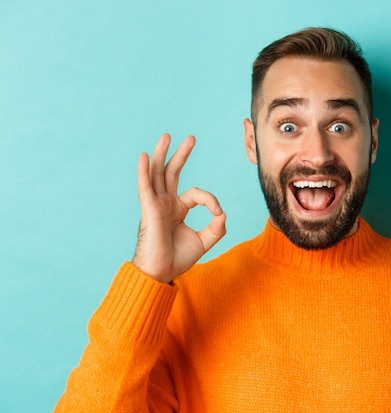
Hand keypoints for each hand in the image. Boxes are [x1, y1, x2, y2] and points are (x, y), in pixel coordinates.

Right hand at [132, 133, 225, 282]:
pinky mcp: (149, 210)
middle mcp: (165, 203)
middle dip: (181, 154)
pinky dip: (143, 172)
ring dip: (162, 154)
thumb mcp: (203, 242)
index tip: (218, 214)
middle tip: (191, 138)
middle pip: (172, 173)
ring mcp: (156, 205)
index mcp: (177, 209)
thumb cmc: (177, 259)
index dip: (211, 200)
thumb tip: (222, 213)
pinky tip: (142, 156)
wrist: (160, 273)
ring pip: (158, 174)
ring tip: (167, 136)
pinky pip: (145, 187)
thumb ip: (216, 228)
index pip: (196, 194)